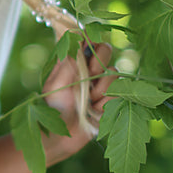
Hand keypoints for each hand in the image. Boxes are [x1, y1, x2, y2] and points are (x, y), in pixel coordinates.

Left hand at [42, 42, 116, 165]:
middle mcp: (88, 69)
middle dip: (97, 65)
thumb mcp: (56, 83)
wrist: (60, 135)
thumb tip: (77, 36)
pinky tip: (94, 110)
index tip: (88, 49)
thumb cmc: (53, 108)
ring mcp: (100, 84)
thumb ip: (69, 61)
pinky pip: (119, 92)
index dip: (90, 40)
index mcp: (73, 61)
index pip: (87, 40)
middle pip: (105, 50)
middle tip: (85, 79)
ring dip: (100, 88)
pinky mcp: (111, 99)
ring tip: (87, 101)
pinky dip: (105, 102)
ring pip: (114, 72)